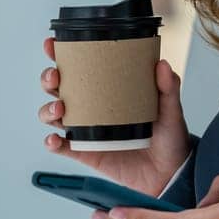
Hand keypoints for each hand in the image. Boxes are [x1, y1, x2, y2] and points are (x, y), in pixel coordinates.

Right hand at [37, 35, 191, 197]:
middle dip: (48, 79)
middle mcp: (92, 108)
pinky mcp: (85, 153)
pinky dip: (51, 142)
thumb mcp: (171, 109)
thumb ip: (168, 88)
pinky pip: (61, 147)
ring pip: (53, 116)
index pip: (80, 67)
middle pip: (58, 88)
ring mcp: (86, 131)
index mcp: (108, 90)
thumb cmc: (169, 137)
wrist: (170, 173)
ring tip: (60, 110)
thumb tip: (162, 65)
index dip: (61, 54)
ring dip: (48, 109)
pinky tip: (54, 138)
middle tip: (55, 76)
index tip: (52, 45)